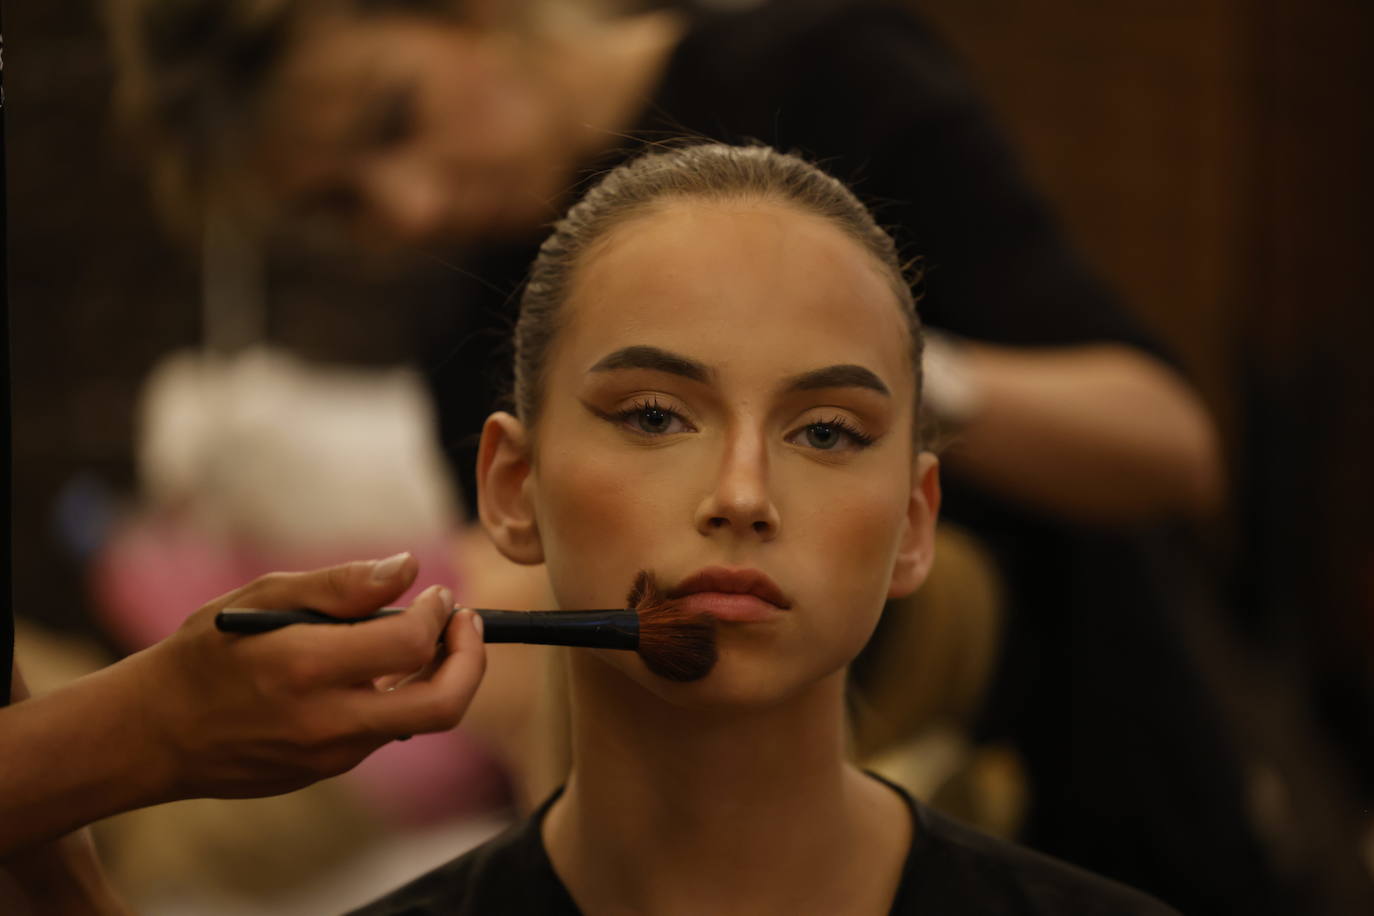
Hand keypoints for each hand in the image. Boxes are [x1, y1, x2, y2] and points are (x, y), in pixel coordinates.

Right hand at [126, 553, 486, 800]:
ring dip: (436, 677)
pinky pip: (383, 733)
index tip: (439, 595)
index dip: (440, 614)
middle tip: (466, 624)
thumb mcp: (264, 597)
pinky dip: (398, 697)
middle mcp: (325, 720)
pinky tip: (377, 670)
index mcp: (305, 666)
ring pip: (415, 720)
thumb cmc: (207, 651)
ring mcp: (328, 755)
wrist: (154, 732)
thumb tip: (409, 568)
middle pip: (441, 706)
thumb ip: (341, 585)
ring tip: (423, 637)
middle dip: (470, 661)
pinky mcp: (326, 772)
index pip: (411, 644)